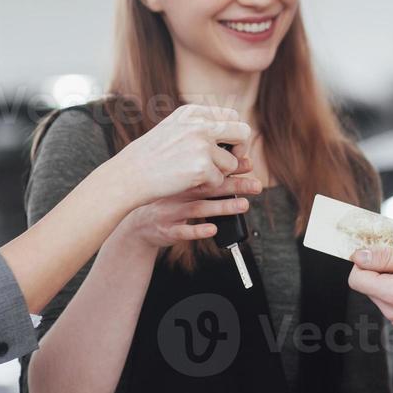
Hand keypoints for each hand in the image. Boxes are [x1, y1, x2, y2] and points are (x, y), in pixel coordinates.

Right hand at [114, 104, 252, 204]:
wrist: (129, 175)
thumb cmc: (150, 155)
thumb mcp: (174, 128)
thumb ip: (200, 126)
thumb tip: (234, 131)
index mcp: (194, 112)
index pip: (232, 115)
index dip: (235, 133)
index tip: (230, 146)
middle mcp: (200, 124)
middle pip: (242, 132)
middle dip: (241, 149)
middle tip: (228, 162)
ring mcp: (202, 145)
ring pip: (231, 162)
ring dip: (219, 173)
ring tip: (195, 175)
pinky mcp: (202, 167)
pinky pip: (219, 180)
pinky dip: (207, 185)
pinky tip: (188, 182)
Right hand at [119, 173, 261, 250]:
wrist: (135, 225)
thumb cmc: (163, 203)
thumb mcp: (177, 185)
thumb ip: (202, 175)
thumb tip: (236, 162)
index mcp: (180, 180)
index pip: (208, 170)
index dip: (229, 167)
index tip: (248, 164)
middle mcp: (176, 194)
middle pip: (208, 187)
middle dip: (234, 186)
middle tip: (256, 185)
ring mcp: (171, 212)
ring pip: (199, 208)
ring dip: (222, 207)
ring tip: (243, 205)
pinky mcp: (167, 230)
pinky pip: (183, 231)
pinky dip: (198, 230)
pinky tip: (213, 229)